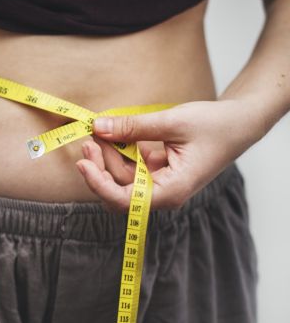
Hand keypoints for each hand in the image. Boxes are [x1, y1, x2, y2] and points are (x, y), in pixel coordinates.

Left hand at [75, 99, 265, 210]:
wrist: (240, 122)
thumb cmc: (215, 125)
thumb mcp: (172, 122)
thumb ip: (133, 127)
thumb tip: (98, 127)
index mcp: (171, 191)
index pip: (124, 201)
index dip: (99, 184)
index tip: (83, 164)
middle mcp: (163, 193)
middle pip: (118, 189)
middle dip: (100, 165)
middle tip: (89, 137)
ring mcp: (159, 183)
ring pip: (122, 176)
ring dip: (108, 154)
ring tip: (99, 129)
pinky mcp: (157, 171)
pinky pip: (131, 165)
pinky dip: (120, 150)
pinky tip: (113, 133)